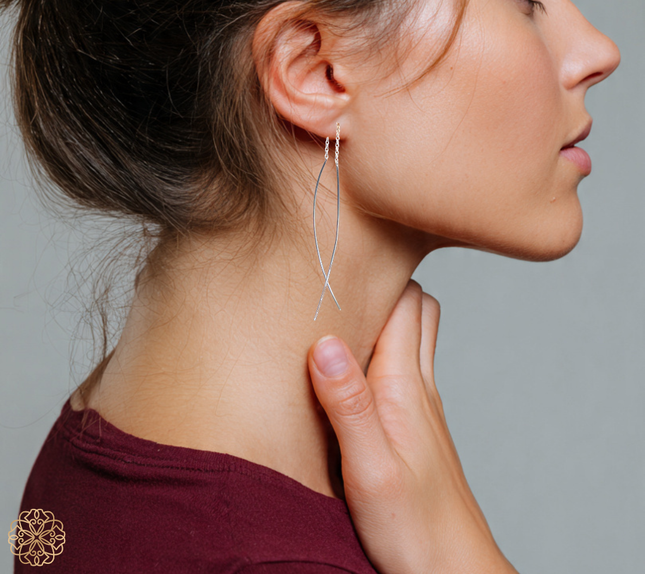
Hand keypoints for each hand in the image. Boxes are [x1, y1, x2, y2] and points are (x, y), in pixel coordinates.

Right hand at [307, 280, 516, 573]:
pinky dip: (380, 351)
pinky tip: (351, 370)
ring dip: (384, 318)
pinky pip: (402, 367)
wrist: (452, 570)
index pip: (407, 299)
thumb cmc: (415, 527)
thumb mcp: (370, 469)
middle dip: (385, 284)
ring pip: (412, 335)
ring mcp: (420, 404)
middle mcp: (418, 385)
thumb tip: (325, 342)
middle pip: (416, 306)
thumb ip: (348, 405)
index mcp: (406, 384)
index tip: (340, 260)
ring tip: (340, 317)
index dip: (378, 272)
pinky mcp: (414, 425)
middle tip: (340, 280)